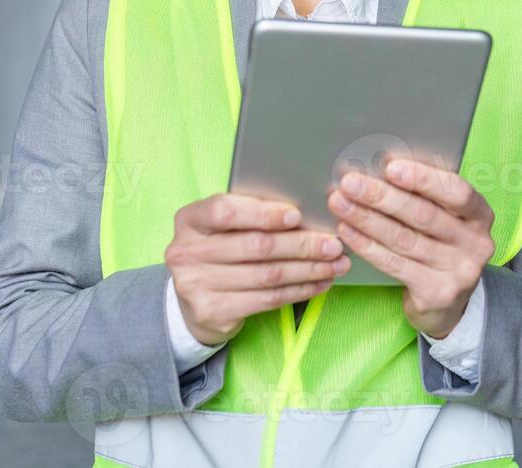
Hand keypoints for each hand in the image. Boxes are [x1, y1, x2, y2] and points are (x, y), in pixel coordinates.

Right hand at [165, 192, 350, 345]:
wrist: (191, 301)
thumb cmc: (218, 251)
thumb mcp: (223, 228)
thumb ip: (251, 214)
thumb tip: (306, 209)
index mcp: (189, 221)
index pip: (225, 211)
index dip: (263, 213)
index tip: (297, 215)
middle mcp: (186, 252)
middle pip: (255, 246)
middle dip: (301, 244)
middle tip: (333, 244)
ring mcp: (196, 285)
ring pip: (267, 275)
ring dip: (308, 269)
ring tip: (335, 264)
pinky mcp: (213, 312)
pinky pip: (267, 299)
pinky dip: (299, 290)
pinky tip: (319, 283)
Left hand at [327, 157, 494, 339]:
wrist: (450, 303)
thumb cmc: (441, 245)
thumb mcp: (446, 219)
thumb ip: (426, 196)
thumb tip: (382, 166)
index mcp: (480, 215)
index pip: (456, 192)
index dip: (423, 178)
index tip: (390, 167)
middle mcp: (476, 243)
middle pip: (424, 215)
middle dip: (382, 197)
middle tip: (350, 183)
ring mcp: (458, 271)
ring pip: (404, 239)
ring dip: (367, 219)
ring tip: (340, 204)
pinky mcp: (436, 293)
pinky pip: (394, 264)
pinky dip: (366, 246)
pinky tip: (347, 232)